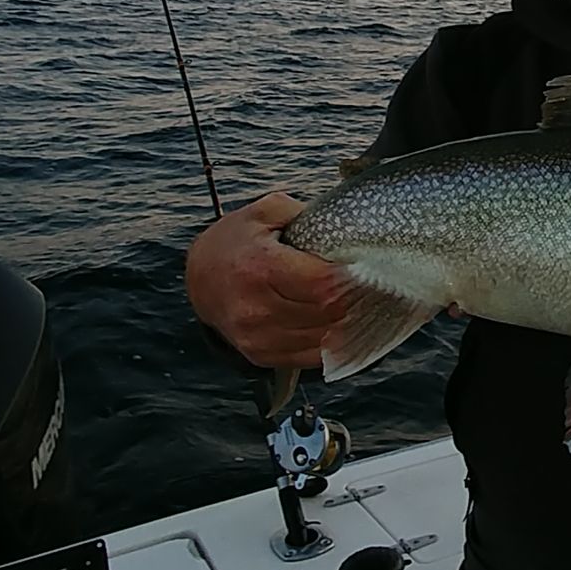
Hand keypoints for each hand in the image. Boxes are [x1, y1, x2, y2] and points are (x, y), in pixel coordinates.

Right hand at [185, 192, 351, 366]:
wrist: (201, 279)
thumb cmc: (238, 242)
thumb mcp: (265, 212)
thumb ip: (301, 213)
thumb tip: (341, 226)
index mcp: (259, 267)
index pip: (322, 283)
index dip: (350, 277)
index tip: (366, 267)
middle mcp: (254, 308)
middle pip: (326, 313)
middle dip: (353, 299)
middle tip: (370, 286)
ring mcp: (256, 336)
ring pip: (322, 338)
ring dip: (346, 323)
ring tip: (360, 305)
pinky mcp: (260, 355)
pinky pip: (310, 357)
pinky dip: (330, 343)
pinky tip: (340, 325)